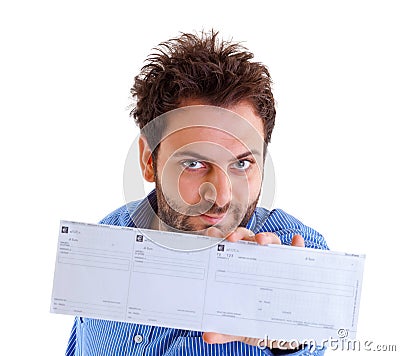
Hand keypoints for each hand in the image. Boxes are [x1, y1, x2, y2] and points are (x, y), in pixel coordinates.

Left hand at [203, 227, 304, 348]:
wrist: (282, 334)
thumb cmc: (257, 323)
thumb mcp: (240, 328)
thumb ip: (224, 330)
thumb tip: (207, 336)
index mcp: (240, 269)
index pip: (229, 249)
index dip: (220, 239)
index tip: (212, 237)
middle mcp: (257, 261)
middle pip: (247, 240)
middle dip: (239, 235)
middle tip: (231, 239)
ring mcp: (277, 263)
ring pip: (272, 243)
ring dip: (267, 238)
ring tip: (261, 241)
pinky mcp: (296, 268)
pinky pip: (299, 254)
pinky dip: (298, 246)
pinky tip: (296, 242)